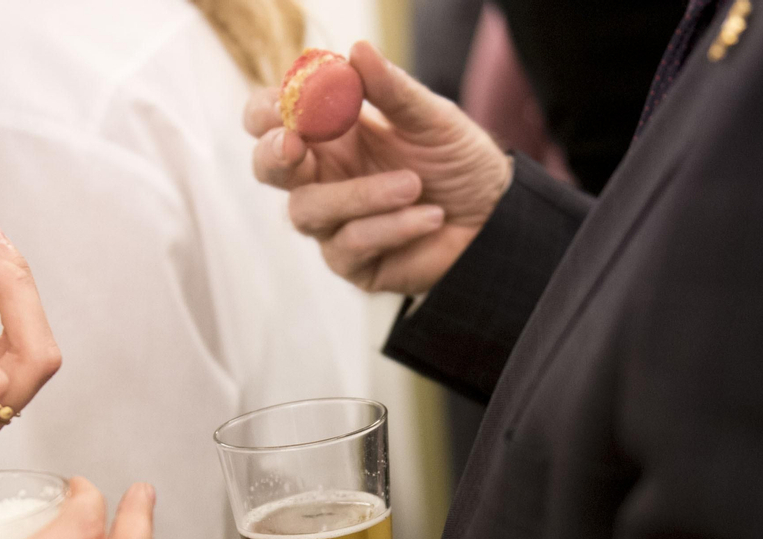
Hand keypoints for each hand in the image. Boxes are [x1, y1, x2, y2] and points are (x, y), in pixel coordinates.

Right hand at [247, 40, 510, 293]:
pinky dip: (392, 226)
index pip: (273, 120)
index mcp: (331, 135)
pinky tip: (431, 216)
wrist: (496, 218)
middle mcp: (323, 178)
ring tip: (414, 185)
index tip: (286, 105)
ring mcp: (332, 224)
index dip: (267, 112)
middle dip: (274, 155)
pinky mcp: (353, 263)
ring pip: (307, 211)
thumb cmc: (458, 163)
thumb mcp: (432, 118)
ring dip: (360, 195)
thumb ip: (393, 90)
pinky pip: (350, 244)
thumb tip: (357, 51)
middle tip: (295, 144)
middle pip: (268, 168)